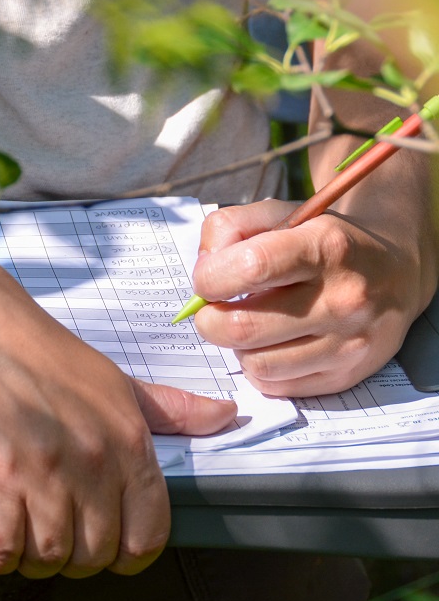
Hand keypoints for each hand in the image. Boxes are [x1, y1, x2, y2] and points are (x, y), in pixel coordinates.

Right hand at [0, 236, 236, 578]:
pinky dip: (0, 551)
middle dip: (78, 557)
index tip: (109, 547)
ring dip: (36, 556)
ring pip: (49, 558)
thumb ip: (171, 409)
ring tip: (26, 529)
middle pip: (96, 555)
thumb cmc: (46, 354)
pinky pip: (1, 550)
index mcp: (128, 442)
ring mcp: (41, 474)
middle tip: (58, 532)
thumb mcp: (117, 380)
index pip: (148, 536)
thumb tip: (225, 415)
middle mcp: (92, 463)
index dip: (130, 554)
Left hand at [191, 199, 434, 396]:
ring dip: (237, 347)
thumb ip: (229, 228)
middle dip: (210, 321)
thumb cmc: (323, 243)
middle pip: (242, 327)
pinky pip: (276, 385)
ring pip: (255, 363)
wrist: (397, 272)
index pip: (250, 267)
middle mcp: (342, 297)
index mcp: (325, 246)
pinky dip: (260, 367)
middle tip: (215, 310)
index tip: (208, 280)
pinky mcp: (346, 375)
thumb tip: (203, 274)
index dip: (211, 278)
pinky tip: (271, 344)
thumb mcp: (280, 214)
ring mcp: (347, 342)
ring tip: (250, 325)